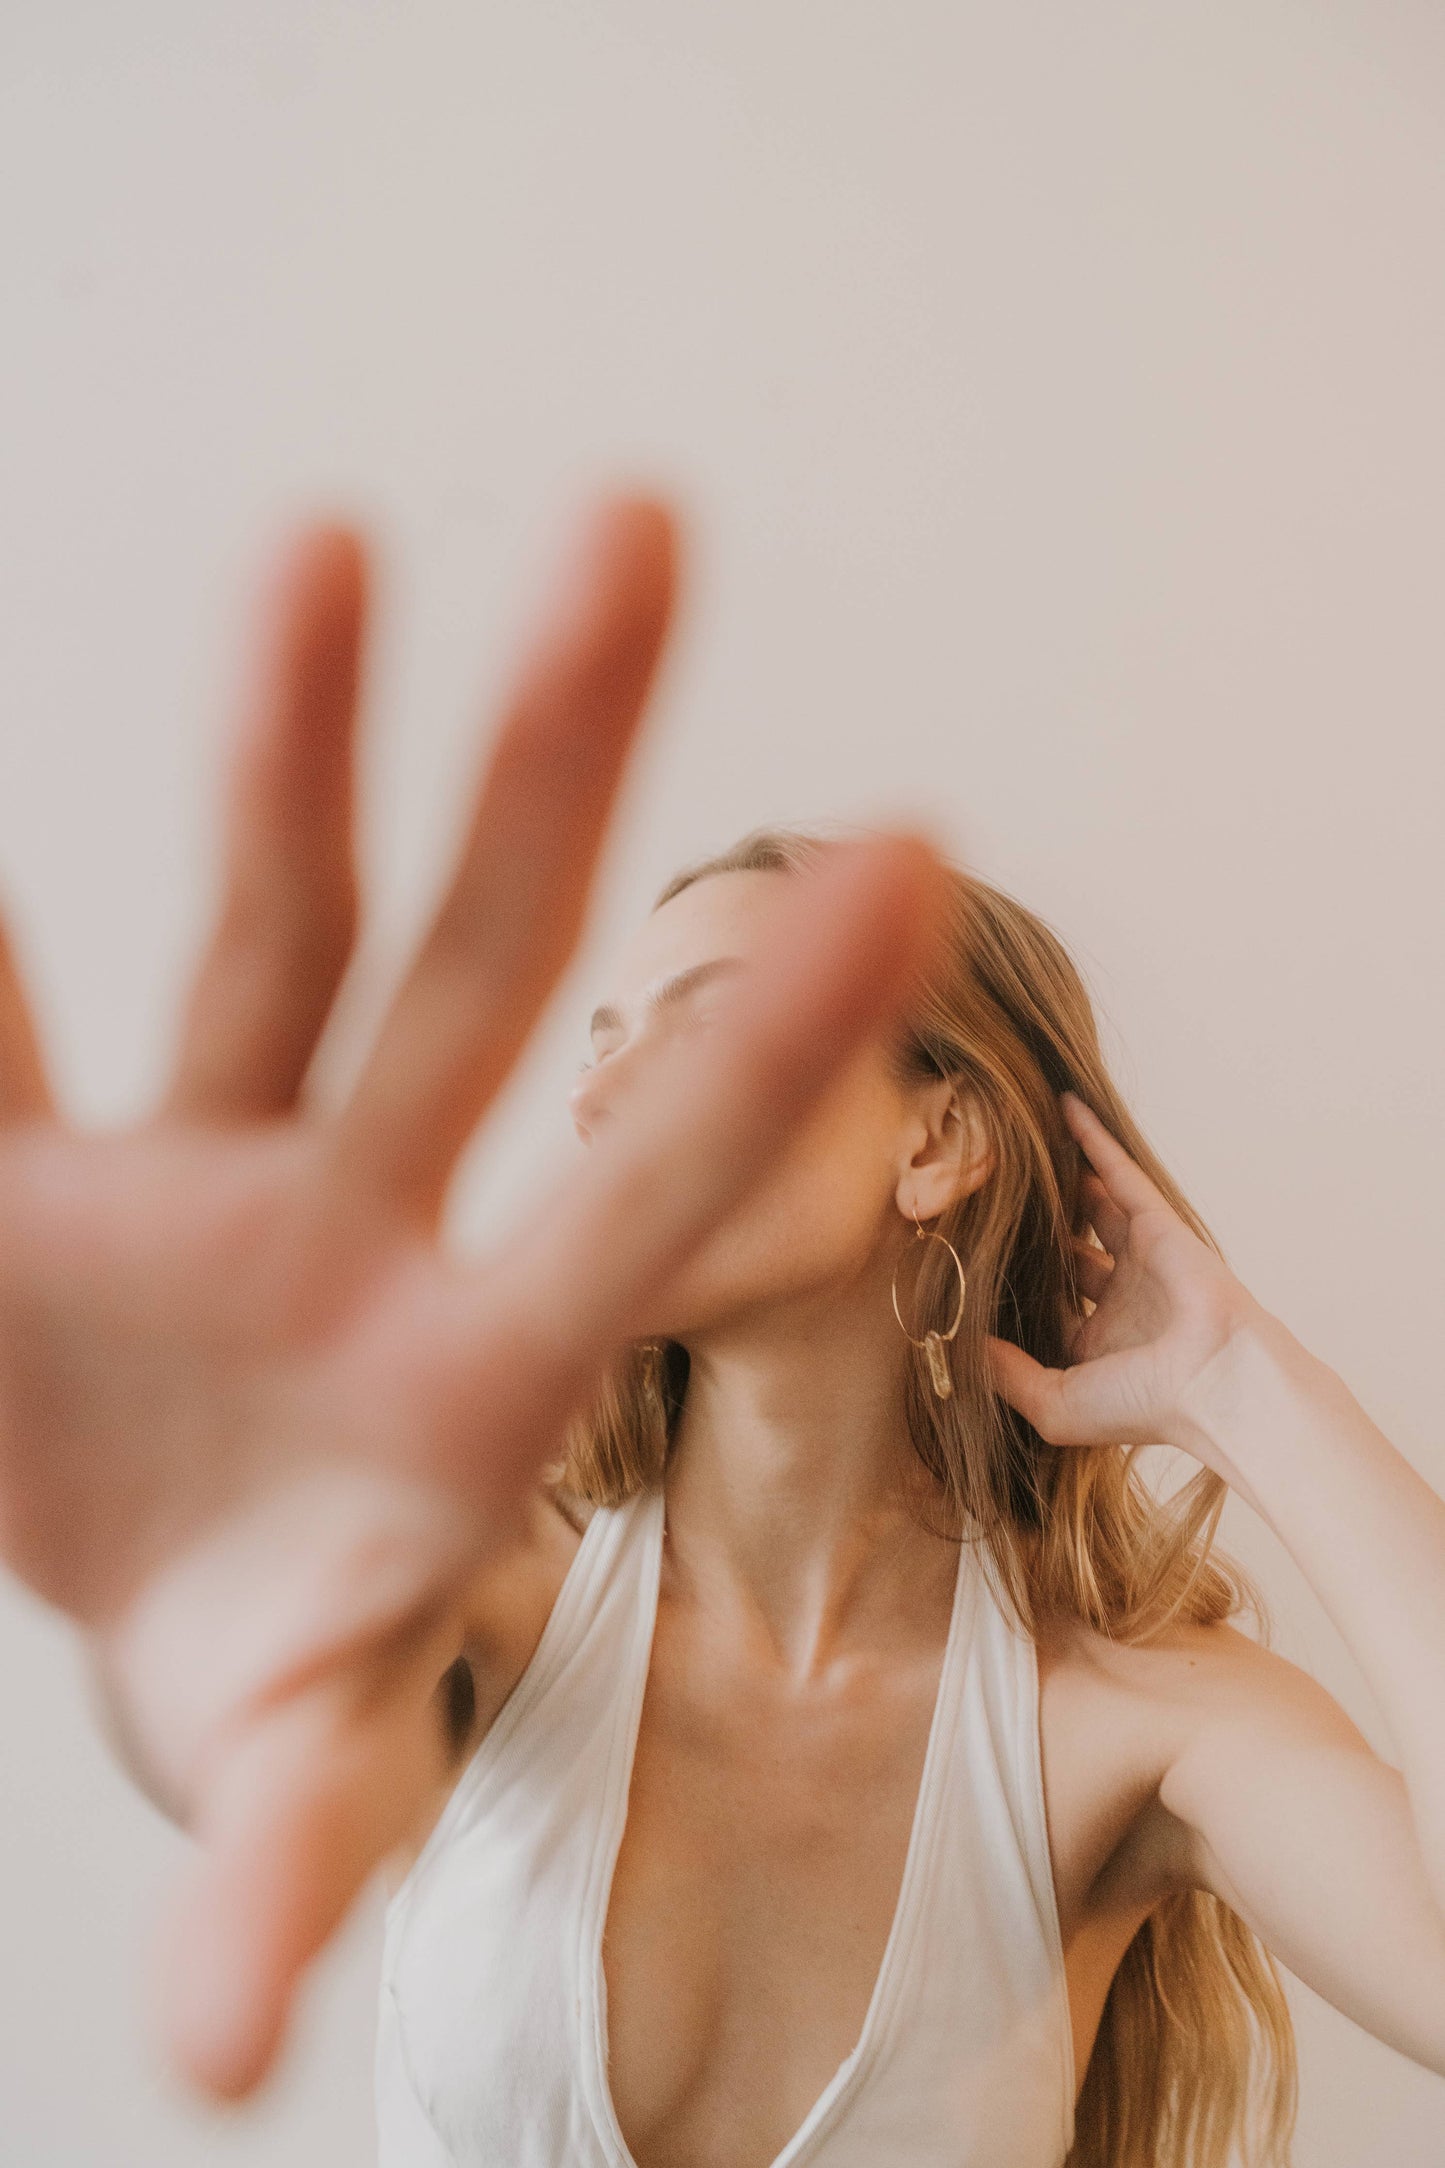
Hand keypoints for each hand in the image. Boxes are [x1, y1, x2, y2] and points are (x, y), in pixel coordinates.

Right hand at [0, 496, 949, 2101]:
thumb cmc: (279, 1663)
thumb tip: (225, 2045)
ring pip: (270, 937)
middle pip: (477, 969)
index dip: (774, 1039)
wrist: (154, 1590)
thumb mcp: (282, 1763)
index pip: (647, 1178)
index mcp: (469, 1372)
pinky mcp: (48, 1174)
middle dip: (555, 763)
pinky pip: (6, 1035)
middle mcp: (361, 1228)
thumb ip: (275, 1857)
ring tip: (327, 541)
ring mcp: (210, 1177)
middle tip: (650, 520)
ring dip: (292, 746)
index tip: (920, 847)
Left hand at [985, 1091, 1266, 1463]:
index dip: (1015, 1285)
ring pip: (1094, 1208)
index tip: (972, 1258)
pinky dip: (1093, 1141)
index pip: (1049, 1306)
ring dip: (1064, 1180)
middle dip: (1042, 1230)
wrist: (1217, 1381)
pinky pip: (1119, 1174)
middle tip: (997, 1197)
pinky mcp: (1158, 1223)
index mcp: (1098, 1346)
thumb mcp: (1055, 1404)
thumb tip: (960, 1345)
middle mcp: (1121, 1302)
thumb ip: (1006, 1375)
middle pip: (1071, 1252)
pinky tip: (1063, 1108)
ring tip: (1024, 1148)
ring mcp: (1142, 1260)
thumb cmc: (1143, 1403)